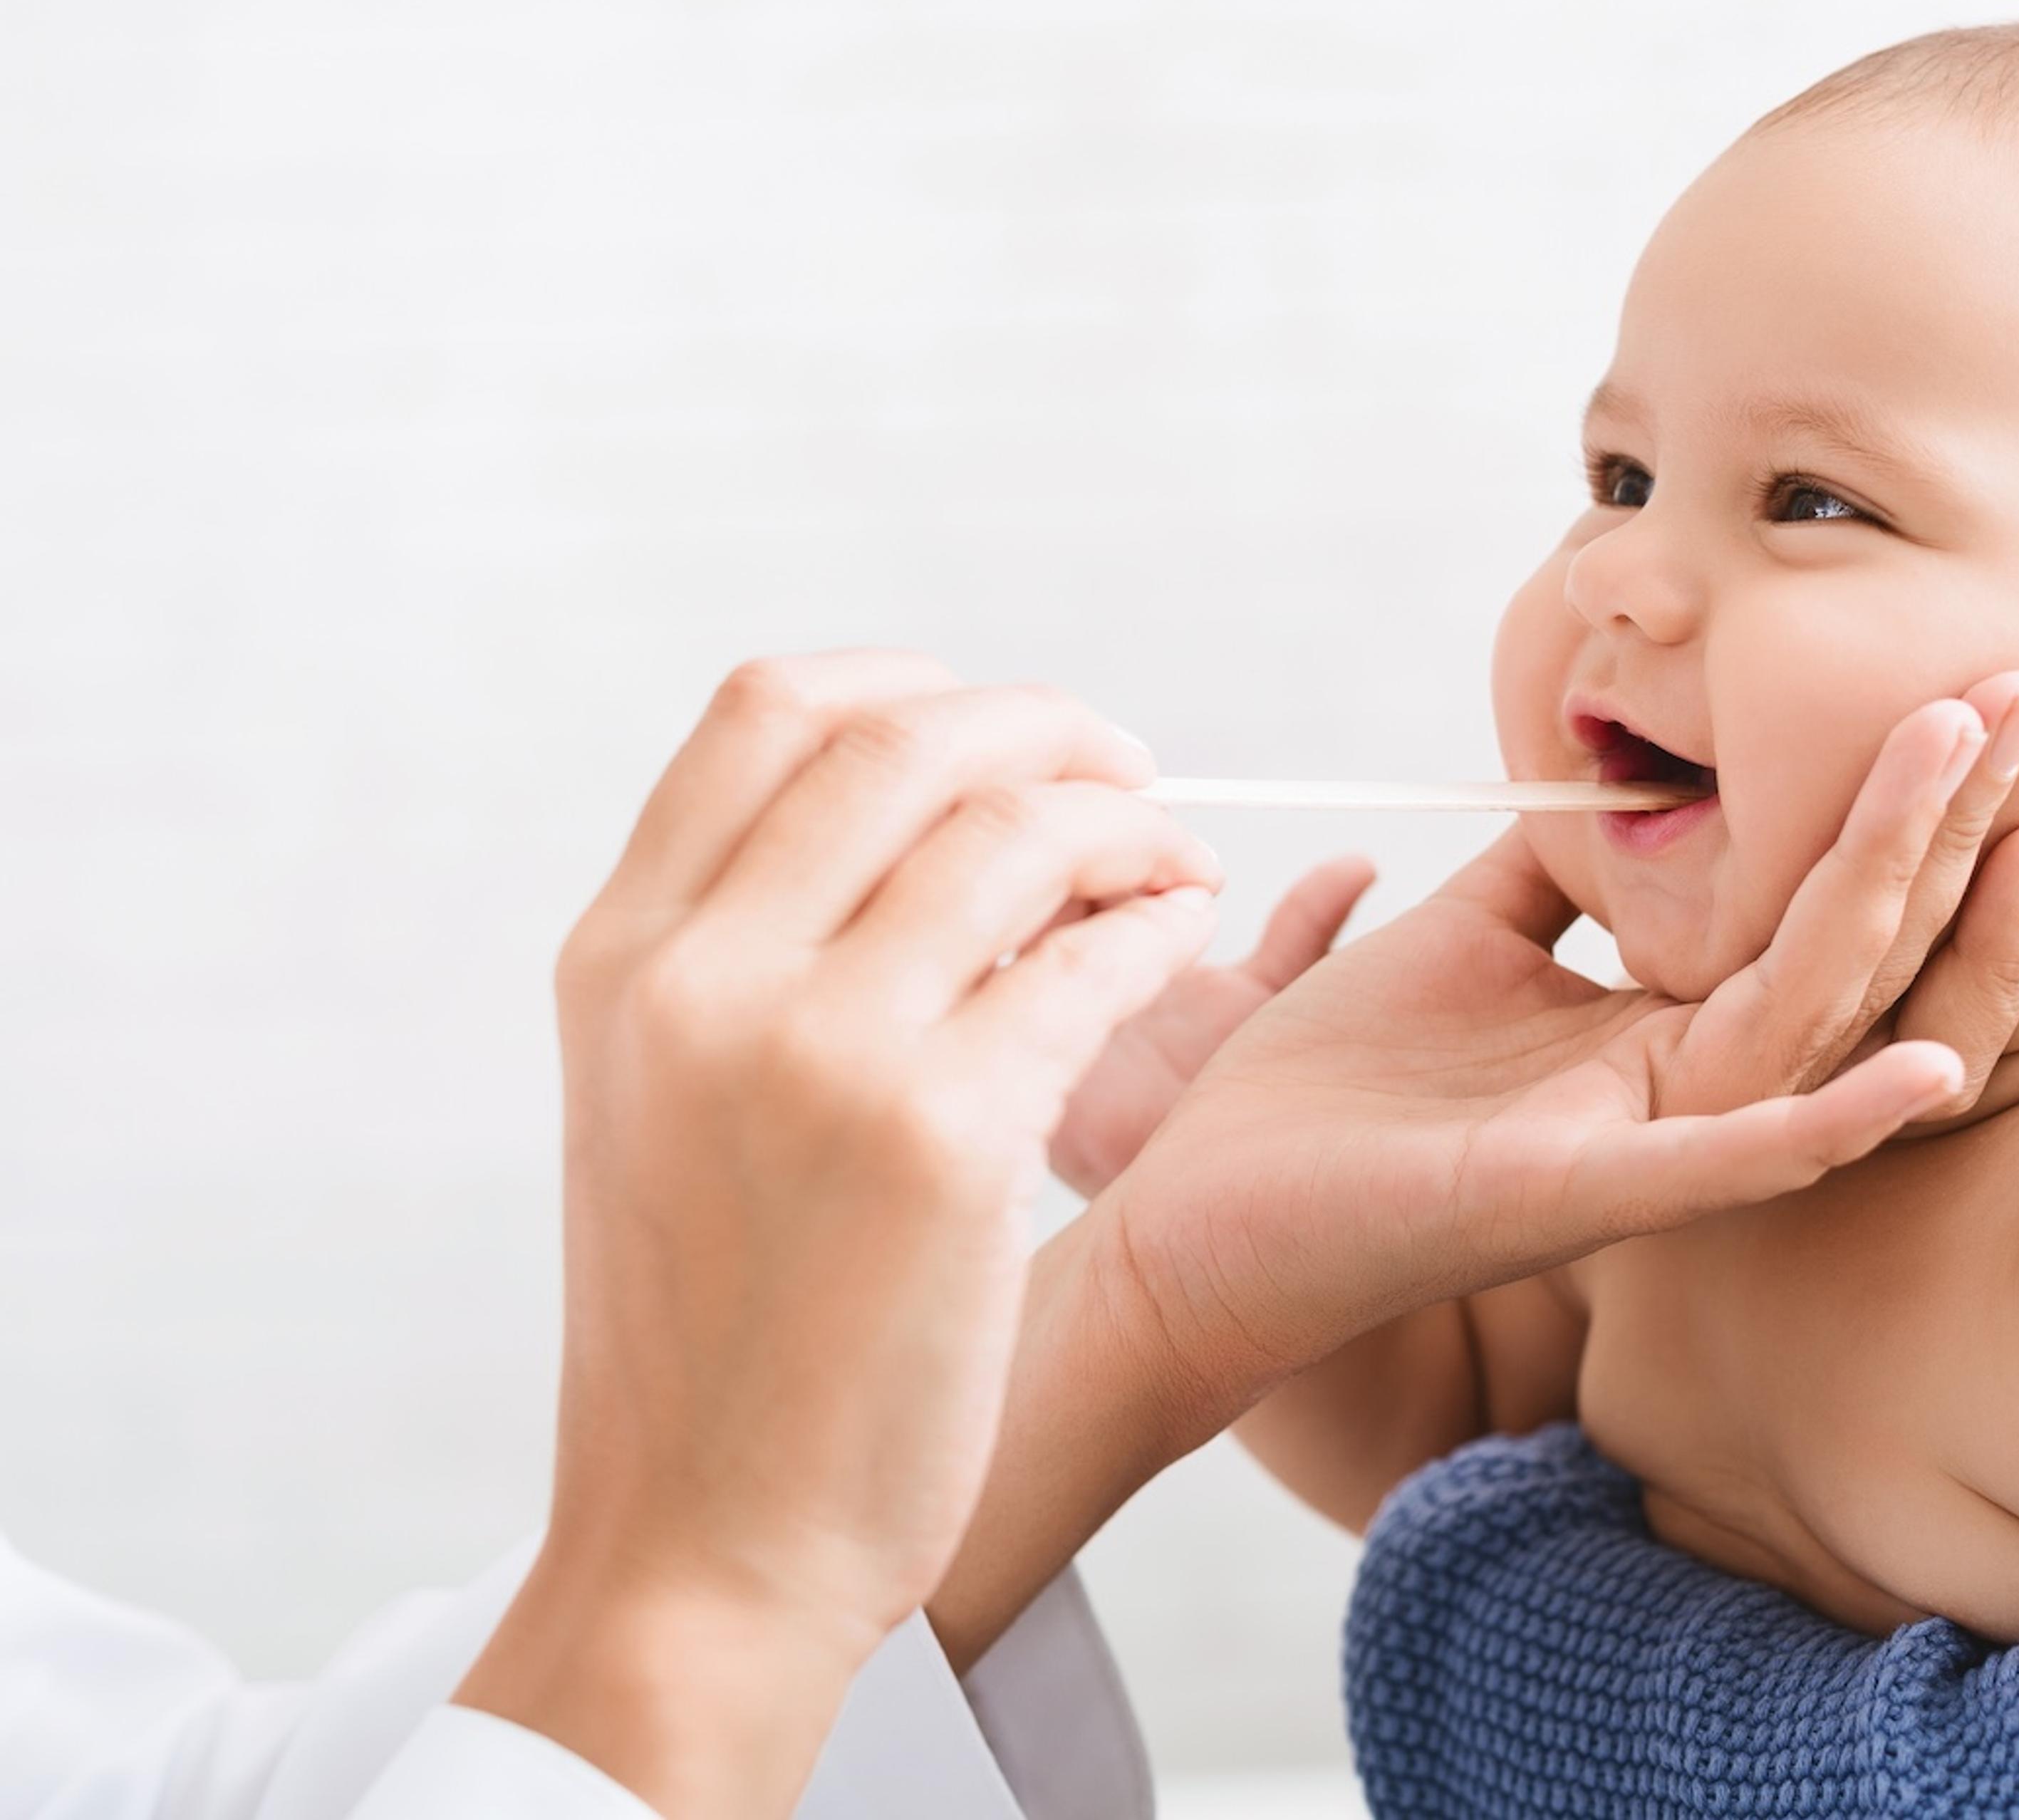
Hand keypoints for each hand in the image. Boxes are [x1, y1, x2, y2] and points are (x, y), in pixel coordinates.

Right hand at [457, 653, 1222, 1819]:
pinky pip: (1090, 962)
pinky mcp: (940, 1141)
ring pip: (1017, 832)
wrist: (703, 1549)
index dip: (915, 685)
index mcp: (620, 958)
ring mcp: (818, 1053)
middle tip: (1128, 772)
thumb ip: (736, 955)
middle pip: (907, 741)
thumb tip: (892, 812)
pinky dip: (1158, 921)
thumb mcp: (655, 1109)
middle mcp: (701, 978)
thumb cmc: (708, 1341)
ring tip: (1171, 865)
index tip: (1003, 734)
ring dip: (1126, 822)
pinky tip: (1183, 934)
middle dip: (1048, 731)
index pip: (767, 707)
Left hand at [1097, 675, 2018, 1395]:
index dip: (1897, 809)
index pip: (1813, 912)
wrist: (1208, 1211)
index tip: (1970, 691)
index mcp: (1653, 1035)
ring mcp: (1636, 1151)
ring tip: (2009, 813)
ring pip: (1812, 1023)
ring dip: (1911, 917)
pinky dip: (1828, 1121)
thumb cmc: (1331, 1089)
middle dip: (1944, 825)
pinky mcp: (1573, 1195)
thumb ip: (1553, 871)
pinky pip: (1728, 1162)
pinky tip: (1924, 1068)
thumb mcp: (1461, 942)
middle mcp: (1674, 1094)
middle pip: (1849, 951)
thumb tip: (1623, 776)